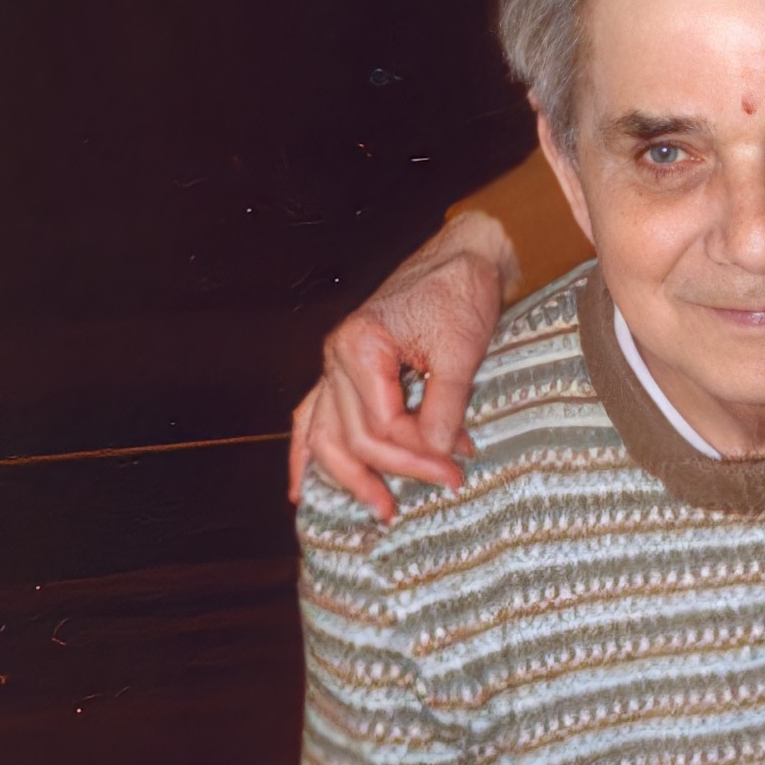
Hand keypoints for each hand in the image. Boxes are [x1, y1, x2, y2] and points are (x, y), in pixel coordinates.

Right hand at [288, 210, 520, 518]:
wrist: (462, 256)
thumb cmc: (461, 293)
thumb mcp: (462, 352)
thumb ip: (444, 408)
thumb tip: (436, 456)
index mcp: (360, 346)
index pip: (381, 426)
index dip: (418, 455)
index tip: (456, 470)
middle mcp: (336, 356)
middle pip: (353, 436)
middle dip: (395, 470)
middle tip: (442, 488)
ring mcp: (334, 364)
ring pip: (324, 434)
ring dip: (350, 476)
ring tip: (381, 509)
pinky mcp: (344, 369)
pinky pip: (313, 416)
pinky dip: (306, 453)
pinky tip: (301, 488)